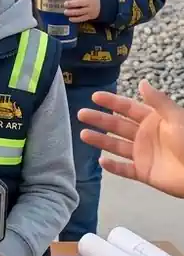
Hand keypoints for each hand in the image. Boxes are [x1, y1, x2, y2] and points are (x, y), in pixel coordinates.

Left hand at [64, 0, 100, 21]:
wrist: (102, 6)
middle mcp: (91, 3)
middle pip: (80, 3)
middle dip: (72, 4)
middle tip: (65, 4)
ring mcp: (91, 10)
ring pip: (80, 11)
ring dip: (72, 12)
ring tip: (65, 12)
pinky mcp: (90, 16)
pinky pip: (82, 18)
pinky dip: (76, 19)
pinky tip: (70, 18)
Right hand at [79, 80, 183, 197]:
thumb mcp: (176, 118)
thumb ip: (158, 101)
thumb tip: (141, 82)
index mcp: (153, 120)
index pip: (128, 108)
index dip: (112, 102)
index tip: (95, 96)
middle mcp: (145, 135)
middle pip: (117, 125)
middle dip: (99, 119)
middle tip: (80, 113)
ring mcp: (143, 154)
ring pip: (116, 146)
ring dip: (100, 140)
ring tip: (83, 135)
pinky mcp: (144, 173)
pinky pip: (125, 169)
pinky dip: (113, 167)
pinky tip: (101, 162)